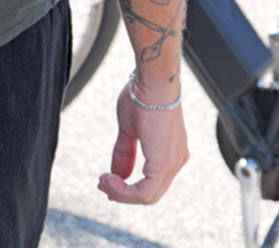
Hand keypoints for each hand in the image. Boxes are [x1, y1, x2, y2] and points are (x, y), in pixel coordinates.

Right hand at [97, 79, 188, 204]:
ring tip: (103, 182)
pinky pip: (144, 192)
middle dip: (122, 192)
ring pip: (147, 196)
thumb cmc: (142, 95)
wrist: (153, 81)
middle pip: (150, 193)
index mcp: (170, 151)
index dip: (129, 186)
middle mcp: (176, 160)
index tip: (108, 180)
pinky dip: (124, 191)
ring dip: (121, 193)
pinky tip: (109, 180)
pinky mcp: (164, 164)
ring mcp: (172, 163)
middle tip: (102, 184)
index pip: (152, 181)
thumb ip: (124, 152)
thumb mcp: (130, 128)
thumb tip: (116, 173)